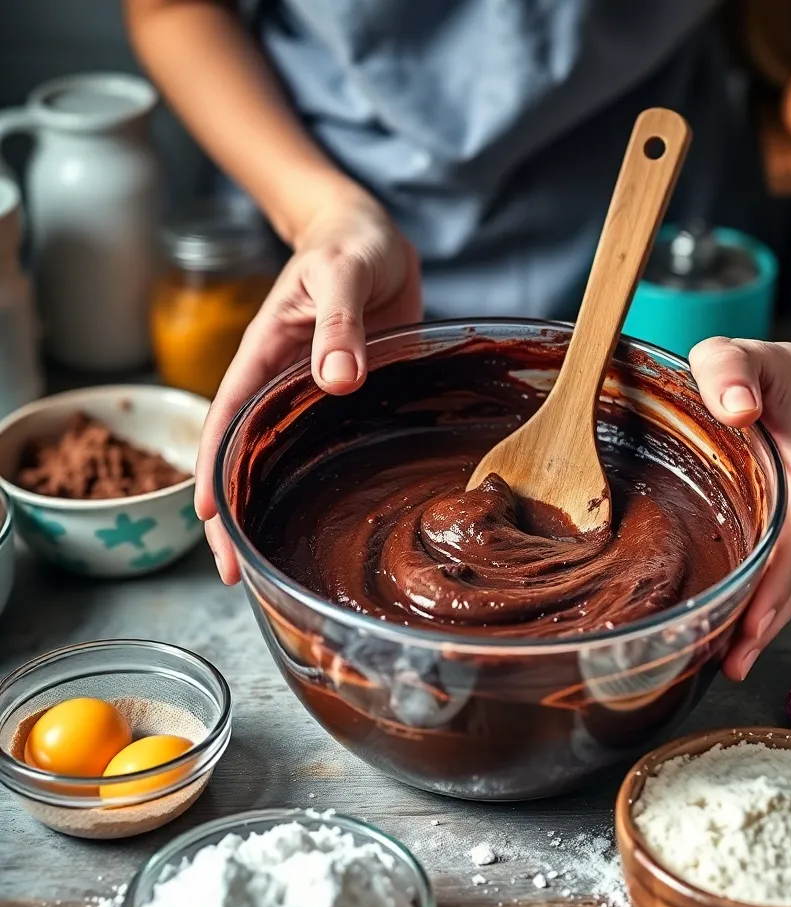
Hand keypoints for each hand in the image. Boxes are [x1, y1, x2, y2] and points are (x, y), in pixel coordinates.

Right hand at [194, 193, 422, 584]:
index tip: (208, 523)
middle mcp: (283, 383)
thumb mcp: (342, 273)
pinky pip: (329, 447)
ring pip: (285, 460)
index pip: (226, 422)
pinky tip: (330, 514)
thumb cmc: (348, 246)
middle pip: (246, 456)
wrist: (373, 238)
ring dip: (275, 506)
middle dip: (236, 513)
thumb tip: (335, 380)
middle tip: (240, 574)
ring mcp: (314, 395)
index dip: (212, 473)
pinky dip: (323, 482)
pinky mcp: (349, 399)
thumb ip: (340, 323)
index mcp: (265, 354)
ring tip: (278, 562)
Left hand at [688, 336, 790, 680]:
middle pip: (787, 585)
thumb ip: (731, 370)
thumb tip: (735, 410)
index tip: (749, 627)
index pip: (789, 546)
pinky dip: (758, 611)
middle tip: (726, 666)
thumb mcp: (748, 357)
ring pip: (784, 591)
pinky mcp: (786, 538)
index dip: (770, 588)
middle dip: (760, 628)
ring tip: (726, 666)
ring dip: (759, 629)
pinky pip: (775, 581)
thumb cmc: (788, 380)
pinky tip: (730, 637)